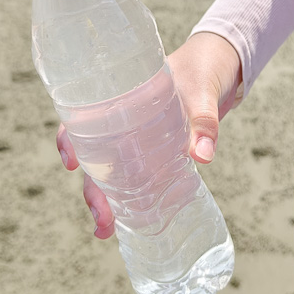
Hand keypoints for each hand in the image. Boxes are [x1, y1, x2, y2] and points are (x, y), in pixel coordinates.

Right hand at [56, 32, 242, 238]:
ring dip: (106, 200)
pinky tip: (130, 220)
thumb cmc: (203, 68)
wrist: (222, 64)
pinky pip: (138, 175)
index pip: (83, 118)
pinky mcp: (157, 150)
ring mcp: (138, 138)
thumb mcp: (203, 92)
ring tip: (106, 229)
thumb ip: (204, 122)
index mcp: (121, 97)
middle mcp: (122, 121)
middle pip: (95, 157)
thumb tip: (202, 156)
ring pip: (112, 171)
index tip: (70, 162)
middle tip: (101, 219)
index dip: (70, 140)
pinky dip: (131, 197)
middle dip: (92, 190)